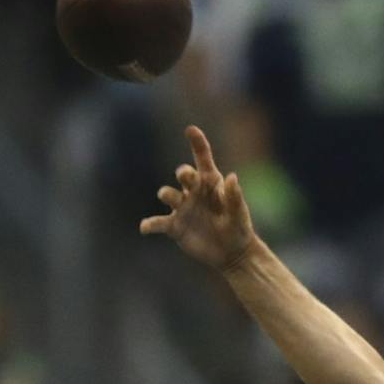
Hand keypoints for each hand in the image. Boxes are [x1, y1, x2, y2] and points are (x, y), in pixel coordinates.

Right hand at [139, 125, 258, 273]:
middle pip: (184, 174)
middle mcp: (194, 191)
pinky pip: (159, 223)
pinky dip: (150, 225)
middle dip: (183, 173)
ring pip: (168, 194)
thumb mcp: (239, 213)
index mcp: (211, 182)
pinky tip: (144, 228)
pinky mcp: (175, 227)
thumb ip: (235, 196)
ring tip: (167, 196)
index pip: (203, 158)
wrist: (231, 253)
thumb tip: (232, 177)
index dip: (197, 143)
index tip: (190, 130)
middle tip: (186, 176)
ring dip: (167, 194)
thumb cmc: (238, 228)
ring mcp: (182, 208)